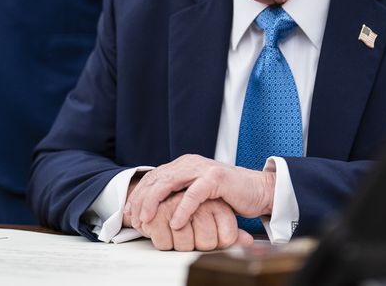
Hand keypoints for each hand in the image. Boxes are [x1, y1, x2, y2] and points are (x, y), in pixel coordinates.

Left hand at [127, 154, 275, 231]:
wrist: (257, 190)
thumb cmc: (228, 195)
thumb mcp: (198, 191)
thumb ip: (180, 193)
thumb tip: (153, 208)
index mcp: (184, 164)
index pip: (153, 176)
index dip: (138, 194)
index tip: (128, 211)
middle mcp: (190, 162)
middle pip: (157, 179)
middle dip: (141, 200)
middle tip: (133, 218)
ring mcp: (202, 168)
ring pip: (169, 183)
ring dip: (154, 203)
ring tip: (147, 220)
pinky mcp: (216, 178)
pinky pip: (193, 194)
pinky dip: (182, 210)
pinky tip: (175, 223)